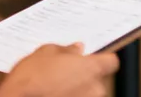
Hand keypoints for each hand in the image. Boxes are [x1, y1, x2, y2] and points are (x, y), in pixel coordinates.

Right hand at [0, 43, 118, 96]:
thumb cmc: (30, 81)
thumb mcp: (44, 53)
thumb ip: (65, 50)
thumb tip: (76, 48)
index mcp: (91, 68)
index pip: (111, 62)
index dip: (101, 59)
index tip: (91, 59)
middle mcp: (94, 89)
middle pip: (98, 79)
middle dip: (84, 77)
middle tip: (64, 73)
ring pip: (87, 94)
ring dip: (77, 91)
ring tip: (54, 88)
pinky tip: (53, 96)